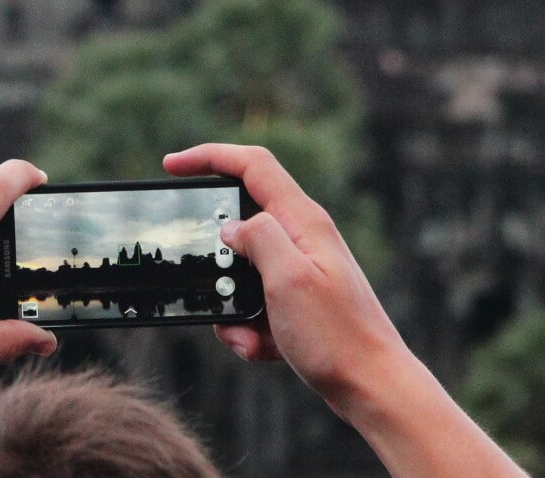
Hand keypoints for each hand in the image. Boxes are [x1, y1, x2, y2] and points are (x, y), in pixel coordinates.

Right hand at [164, 144, 404, 412]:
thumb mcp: (287, 278)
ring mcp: (301, 268)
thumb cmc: (336, 335)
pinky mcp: (298, 299)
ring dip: (231, 302)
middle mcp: (303, 237)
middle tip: (208, 281)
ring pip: (242, 270)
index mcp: (302, 221)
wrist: (373, 388)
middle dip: (216, 255)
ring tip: (248, 334)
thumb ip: (257, 237)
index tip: (171, 166)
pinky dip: (248, 326)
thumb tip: (230, 226)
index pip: (251, 165)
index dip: (209, 156)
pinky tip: (262, 347)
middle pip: (242, 221)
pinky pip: (255, 303)